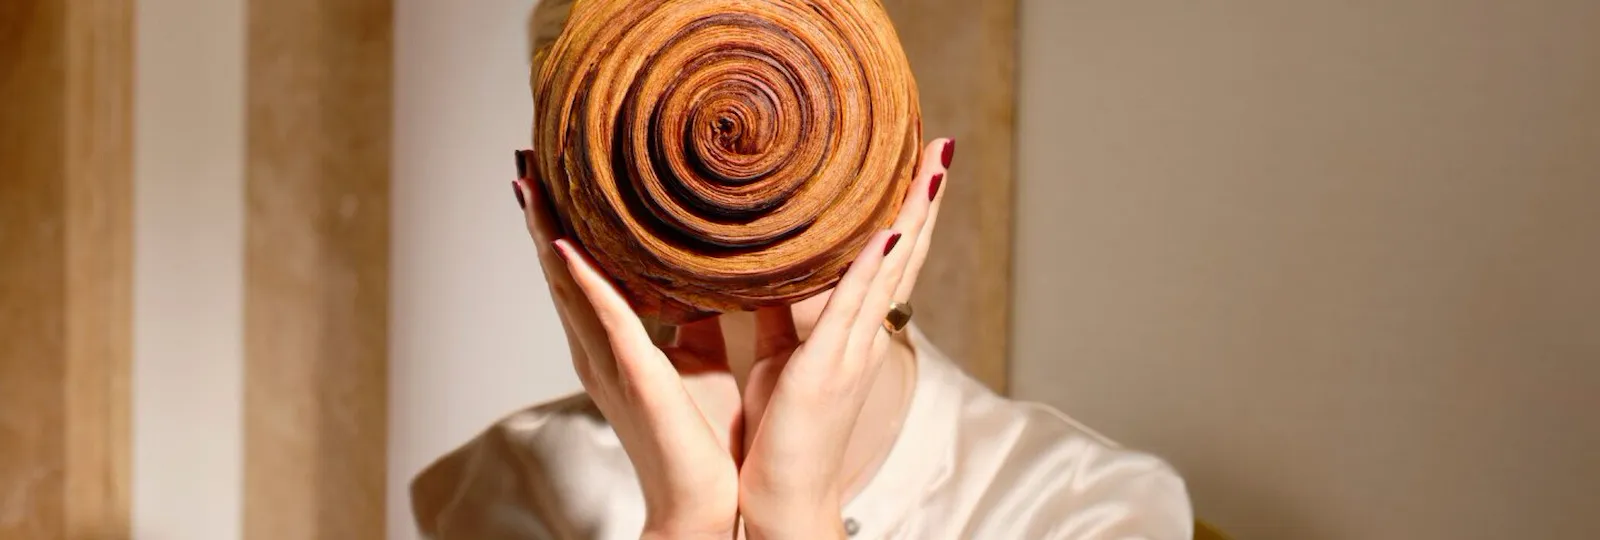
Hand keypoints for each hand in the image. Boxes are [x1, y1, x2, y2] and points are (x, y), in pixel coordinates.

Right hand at [515, 156, 740, 538]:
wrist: (701, 501)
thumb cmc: (701, 438)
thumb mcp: (699, 359)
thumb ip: (692, 317)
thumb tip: (708, 271)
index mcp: (612, 345)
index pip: (579, 273)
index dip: (561, 225)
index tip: (552, 177)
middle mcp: (598, 350)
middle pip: (560, 271)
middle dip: (541, 217)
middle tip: (525, 162)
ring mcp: (610, 362)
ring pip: (569, 286)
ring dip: (547, 234)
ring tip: (530, 185)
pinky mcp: (634, 376)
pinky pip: (605, 320)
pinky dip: (583, 282)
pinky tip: (565, 246)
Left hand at [737, 139, 952, 538]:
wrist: (785, 501)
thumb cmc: (780, 438)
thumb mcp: (780, 359)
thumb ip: (783, 313)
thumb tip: (769, 264)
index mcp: (852, 336)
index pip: (886, 262)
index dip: (904, 214)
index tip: (915, 166)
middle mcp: (862, 339)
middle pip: (903, 256)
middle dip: (922, 202)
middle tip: (941, 148)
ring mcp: (851, 352)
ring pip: (890, 270)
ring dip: (913, 216)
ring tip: (931, 167)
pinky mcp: (826, 369)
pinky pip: (854, 308)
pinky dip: (874, 267)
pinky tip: (888, 230)